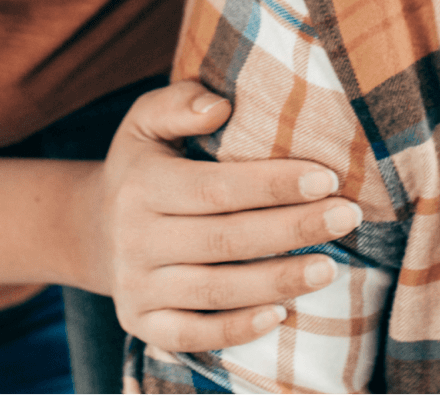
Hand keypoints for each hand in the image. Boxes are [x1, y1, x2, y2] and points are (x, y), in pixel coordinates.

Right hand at [78, 80, 362, 351]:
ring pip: (215, 291)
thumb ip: (180, 103)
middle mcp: (135, 239)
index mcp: (141, 185)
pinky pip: (191, 335)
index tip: (326, 177)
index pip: (215, 188)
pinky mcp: (142, 324)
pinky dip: (236, 330)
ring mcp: (136, 287)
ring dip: (277, 282)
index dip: (273, 184)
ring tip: (330, 269)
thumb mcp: (145, 121)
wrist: (93, 230)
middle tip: (346, 216)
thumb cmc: (142, 166)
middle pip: (225, 240)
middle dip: (292, 229)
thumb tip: (220, 106)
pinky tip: (280, 315)